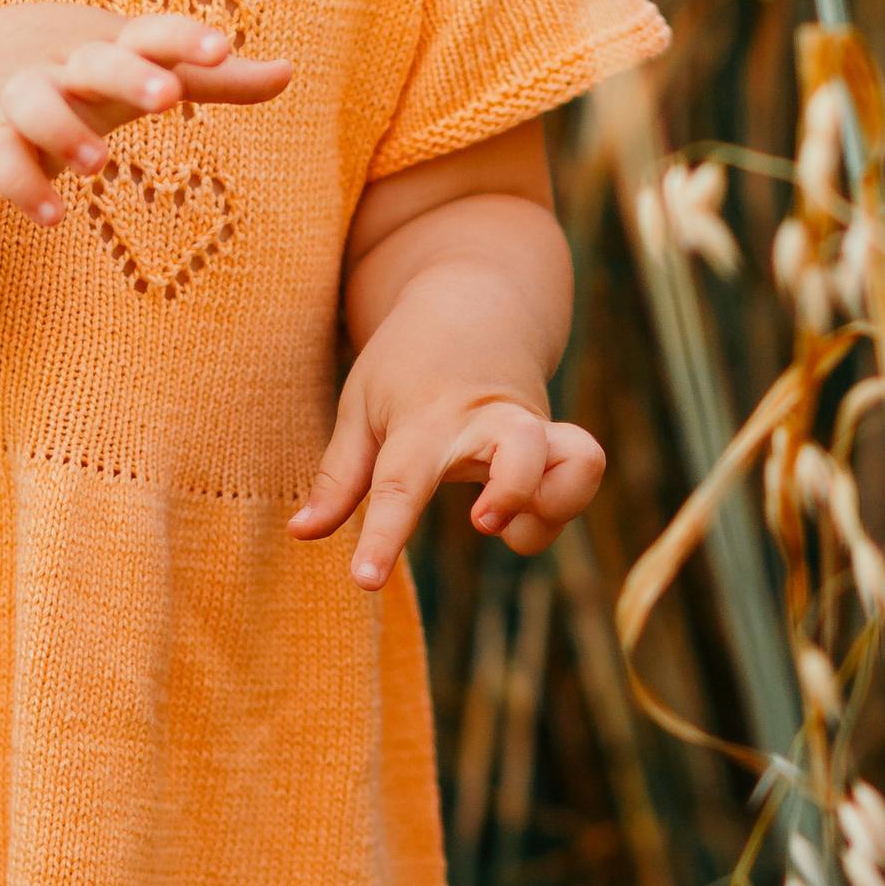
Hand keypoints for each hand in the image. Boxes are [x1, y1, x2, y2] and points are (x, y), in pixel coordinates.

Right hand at [0, 12, 293, 223]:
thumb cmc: (84, 68)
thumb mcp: (145, 67)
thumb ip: (216, 78)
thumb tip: (291, 72)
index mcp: (113, 44)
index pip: (152, 33)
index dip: (185, 40)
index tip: (221, 48)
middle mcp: (68, 65)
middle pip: (98, 62)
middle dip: (129, 75)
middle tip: (167, 96)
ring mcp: (24, 96)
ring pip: (36, 105)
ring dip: (62, 130)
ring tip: (97, 163)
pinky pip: (1, 158)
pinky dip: (23, 186)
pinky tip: (54, 217)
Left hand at [289, 308, 606, 586]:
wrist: (472, 304)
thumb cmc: (404, 365)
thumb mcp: (359, 408)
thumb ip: (338, 478)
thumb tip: (300, 535)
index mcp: (424, 418)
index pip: (402, 481)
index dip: (385, 536)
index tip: (365, 581)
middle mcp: (486, 422)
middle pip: (522, 450)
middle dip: (515, 491)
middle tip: (482, 521)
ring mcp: (532, 429)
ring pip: (578, 459)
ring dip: (555, 503)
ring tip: (507, 525)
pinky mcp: (559, 440)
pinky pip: (584, 472)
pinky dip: (564, 504)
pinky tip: (522, 517)